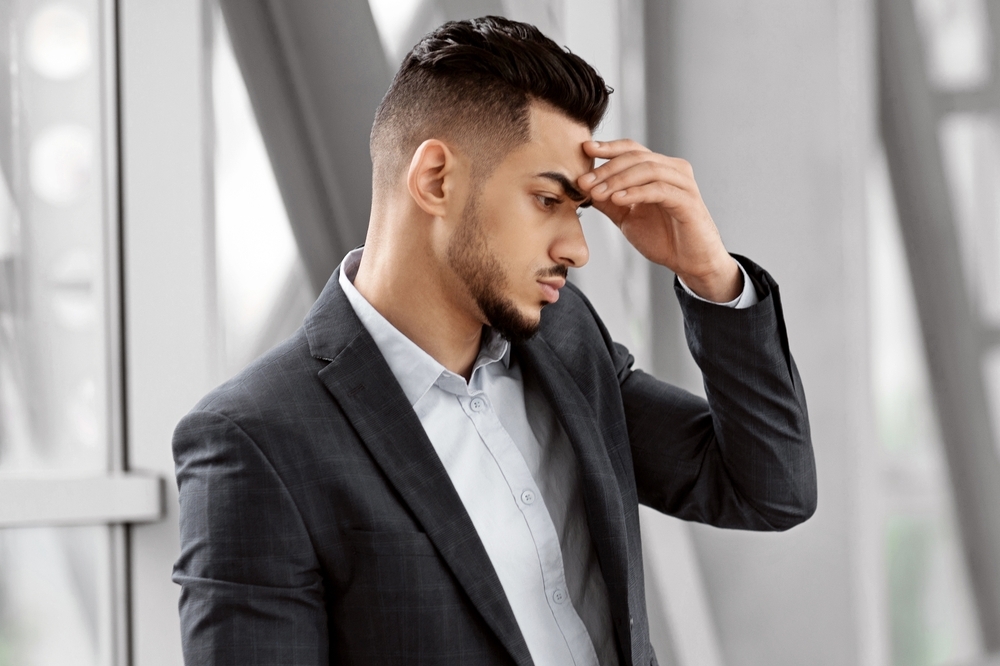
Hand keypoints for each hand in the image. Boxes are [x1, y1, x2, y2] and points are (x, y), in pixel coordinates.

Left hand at [577, 139, 741, 302]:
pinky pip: (659, 190)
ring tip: (597, 192)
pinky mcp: (688, 201)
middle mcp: (673, 170)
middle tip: (584, 180)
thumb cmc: (664, 238)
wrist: (690, 263)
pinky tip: (618, 199)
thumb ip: (609, 201)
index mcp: (660, 170)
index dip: (608, 147)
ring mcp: (683, 184)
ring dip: (618, 180)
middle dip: (607, 168)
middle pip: (636, 157)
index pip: (632, 149)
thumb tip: (584, 187)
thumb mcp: (627, 217)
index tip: (585, 149)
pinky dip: (636, 192)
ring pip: (647, 170)